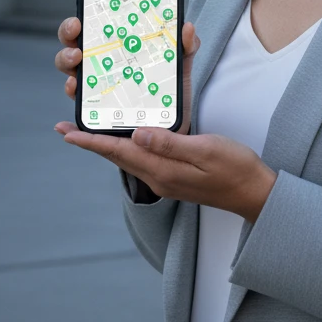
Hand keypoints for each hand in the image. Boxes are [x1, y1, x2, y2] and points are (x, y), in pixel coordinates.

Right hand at [53, 17, 200, 133]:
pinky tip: (74, 88)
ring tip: (76, 63)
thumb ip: (185, 46)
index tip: (80, 19)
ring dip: (66, 62)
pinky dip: (71, 94)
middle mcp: (99, 63)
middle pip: (72, 44)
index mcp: (115, 46)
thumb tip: (188, 27)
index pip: (91, 28)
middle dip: (68, 36)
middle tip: (77, 39)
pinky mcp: (96, 110)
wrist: (174, 127)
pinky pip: (79, 104)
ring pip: (69, 71)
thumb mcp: (179, 66)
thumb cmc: (169, 90)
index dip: (78, 22)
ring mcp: (94, 86)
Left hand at [53, 124, 277, 222]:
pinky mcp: (174, 175)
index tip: (66, 133)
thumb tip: (137, 135)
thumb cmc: (235, 168)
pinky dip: (127, 145)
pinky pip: (142, 158)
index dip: (90, 142)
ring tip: (87, 131)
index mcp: (163, 171)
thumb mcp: (205, 150)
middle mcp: (159, 177)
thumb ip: (170, 144)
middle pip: (117, 156)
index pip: (119, 152)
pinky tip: (126, 136)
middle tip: (66, 128)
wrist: (255, 193)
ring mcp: (166, 178)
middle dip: (91, 142)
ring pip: (128, 157)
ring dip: (106, 144)